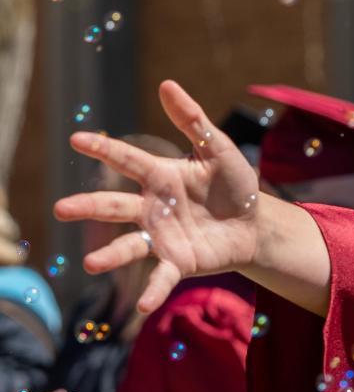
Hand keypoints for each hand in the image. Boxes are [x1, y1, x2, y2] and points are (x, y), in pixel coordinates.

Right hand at [54, 81, 260, 313]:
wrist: (256, 223)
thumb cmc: (235, 185)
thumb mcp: (218, 149)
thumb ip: (193, 120)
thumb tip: (167, 84)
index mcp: (161, 177)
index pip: (127, 160)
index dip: (104, 150)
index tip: (76, 139)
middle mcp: (154, 208)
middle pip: (116, 206)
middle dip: (89, 207)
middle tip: (60, 209)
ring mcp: (163, 237)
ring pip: (129, 245)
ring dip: (110, 255)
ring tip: (91, 263)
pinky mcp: (179, 262)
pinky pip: (161, 277)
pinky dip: (152, 292)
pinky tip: (141, 307)